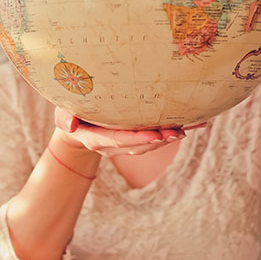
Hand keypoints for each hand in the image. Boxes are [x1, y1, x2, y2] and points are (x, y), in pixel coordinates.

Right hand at [54, 107, 203, 156]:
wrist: (76, 125)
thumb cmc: (69, 114)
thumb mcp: (62, 115)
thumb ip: (65, 120)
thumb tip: (70, 126)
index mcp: (98, 140)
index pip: (119, 141)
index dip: (138, 140)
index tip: (155, 136)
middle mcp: (115, 144)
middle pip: (139, 145)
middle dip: (159, 141)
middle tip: (178, 133)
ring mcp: (127, 141)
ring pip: (150, 143)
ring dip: (169, 137)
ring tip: (188, 128)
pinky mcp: (138, 134)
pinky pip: (160, 133)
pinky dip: (179, 128)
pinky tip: (198, 123)